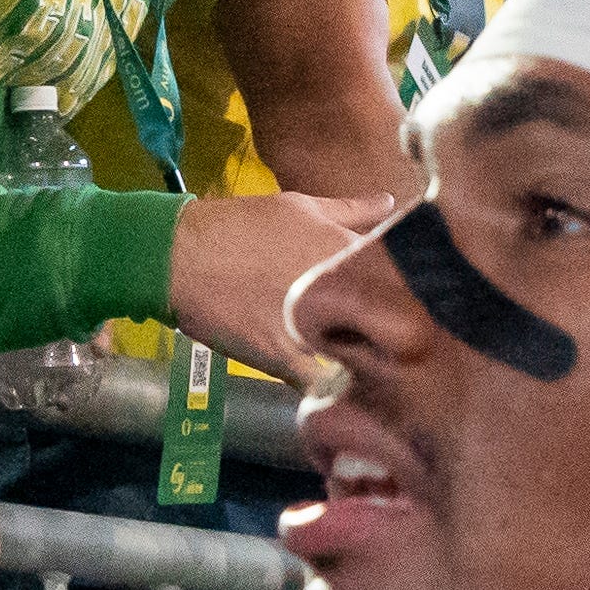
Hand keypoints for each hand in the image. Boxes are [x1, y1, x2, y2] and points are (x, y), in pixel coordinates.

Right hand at [165, 192, 397, 372]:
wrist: (180, 258)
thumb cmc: (240, 226)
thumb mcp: (299, 206)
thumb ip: (351, 209)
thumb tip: (390, 203)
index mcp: (349, 252)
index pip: (406, 275)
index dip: (409, 290)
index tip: (406, 297)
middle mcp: (340, 294)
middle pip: (391, 325)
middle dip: (395, 331)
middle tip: (391, 336)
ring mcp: (316, 332)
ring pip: (363, 360)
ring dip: (366, 364)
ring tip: (366, 363)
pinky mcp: (289, 363)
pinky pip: (324, 384)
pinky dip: (331, 387)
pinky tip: (333, 382)